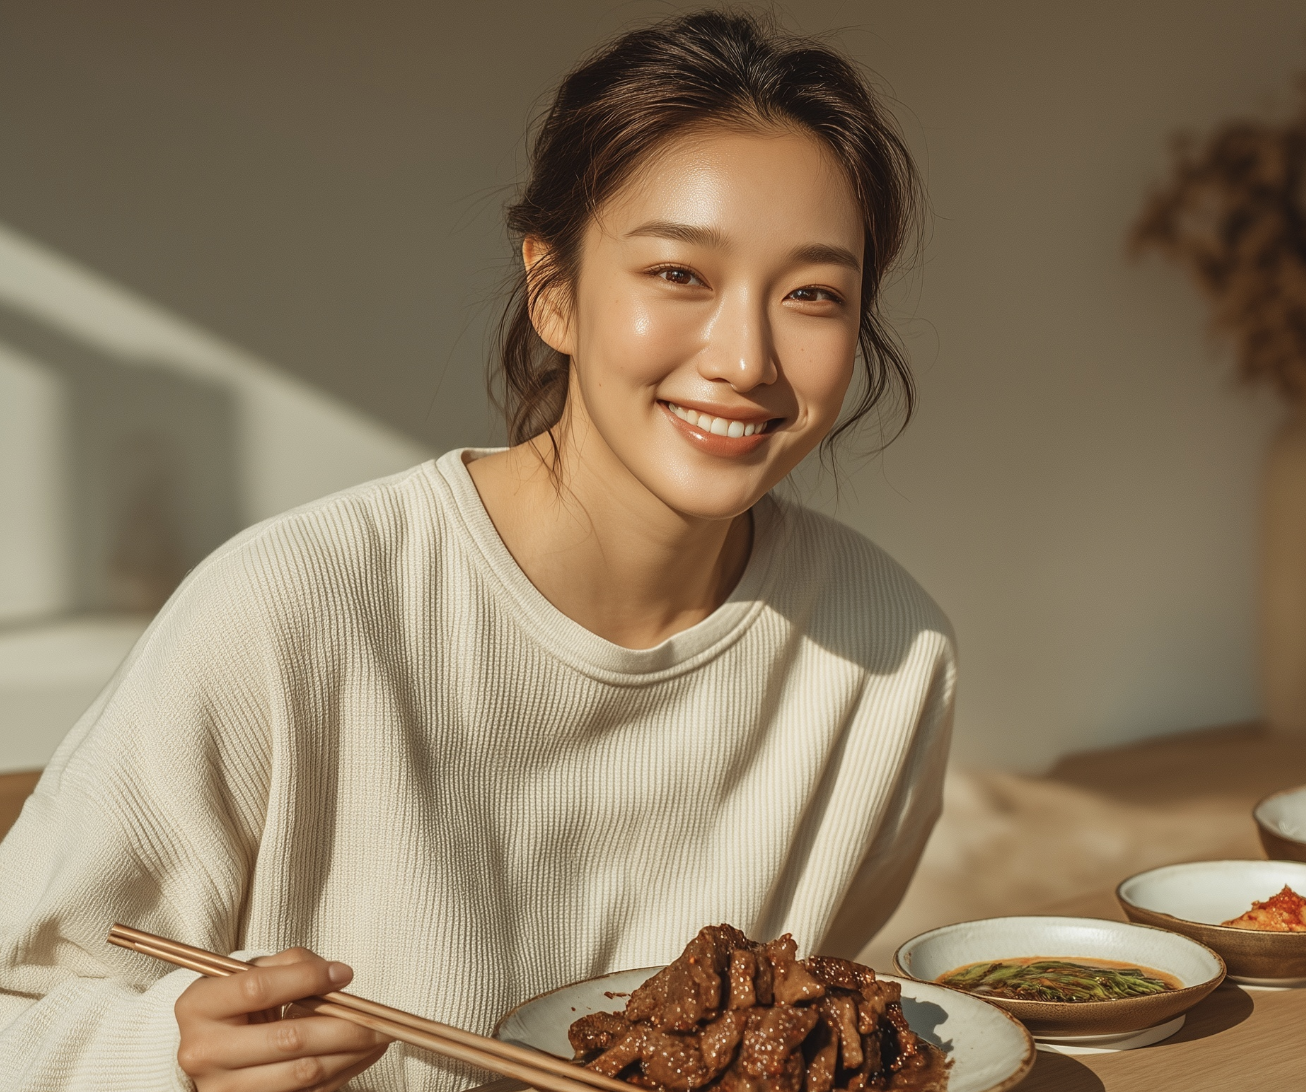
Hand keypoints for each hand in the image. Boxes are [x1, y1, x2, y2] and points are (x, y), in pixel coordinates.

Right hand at [175, 947, 391, 1090]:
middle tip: (379, 1016)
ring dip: (351, 1054)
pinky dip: (343, 1072)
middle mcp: (204, 1053)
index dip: (306, 979)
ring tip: (379, 1035)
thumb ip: (291, 964)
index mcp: (199, 1007)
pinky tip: (363, 1055)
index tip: (344, 974)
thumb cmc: (236, 1004)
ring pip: (304, 1071)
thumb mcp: (249, 972)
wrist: (209, 1049)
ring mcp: (224, 1089)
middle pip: (288, 1039)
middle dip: (344, 1026)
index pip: (258, 988)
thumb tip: (337, 976)